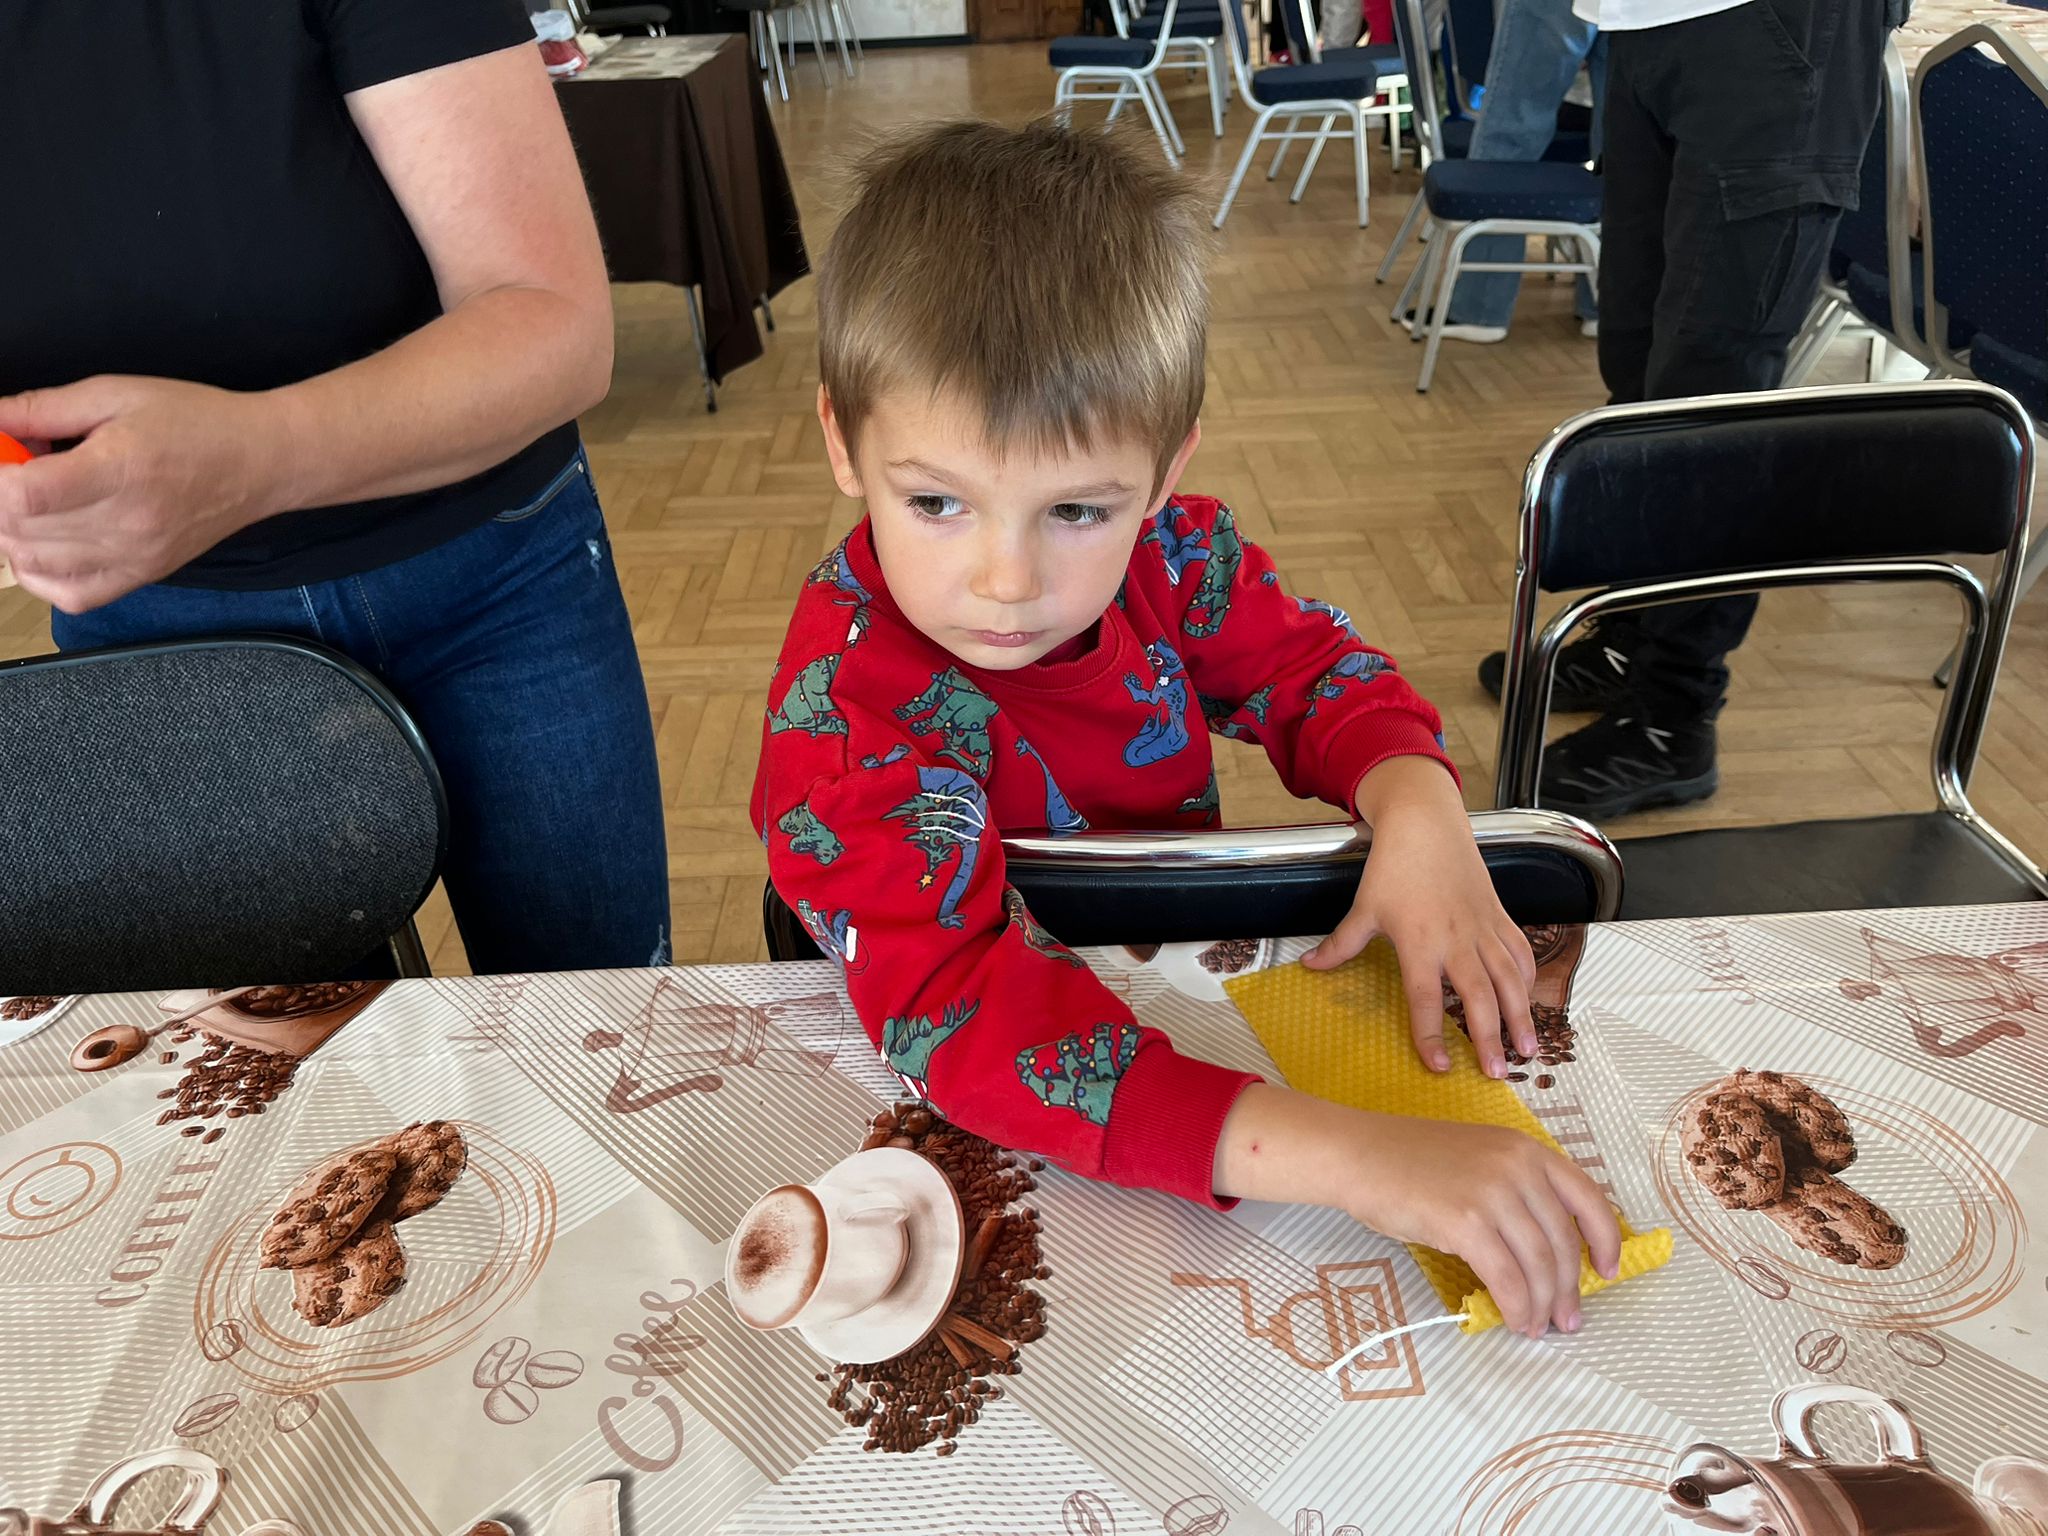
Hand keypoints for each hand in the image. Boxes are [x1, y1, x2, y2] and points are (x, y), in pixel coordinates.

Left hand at [0, 376, 290, 612]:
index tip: (3, 457)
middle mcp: (127, 523)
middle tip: (17, 471)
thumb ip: (44, 408)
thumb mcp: (116, 394)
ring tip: (28, 503)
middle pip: (19, 530)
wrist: (261, 462)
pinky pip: (70, 596)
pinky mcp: (142, 575)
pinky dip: (37, 576)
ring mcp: (135, 557)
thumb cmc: (195, 422)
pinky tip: (39, 545)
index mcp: (120, 468)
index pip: (24, 495)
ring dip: (11, 533)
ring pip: (33, 563)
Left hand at [1304, 755, 1536, 1078]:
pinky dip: (1529, 978)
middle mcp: (1457, 940)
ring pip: (1509, 979)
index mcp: (1420, 942)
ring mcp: (1483, 928)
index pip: (1425, 999)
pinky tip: (1529, 1001)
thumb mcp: (1364, 907)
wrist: (1427, 823)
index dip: (1431, 1034)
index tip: (1439, 1066)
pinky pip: (1520, 952)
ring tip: (1528, 1051)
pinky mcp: (1499, 915)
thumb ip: (1341, 944)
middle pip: (1478, 997)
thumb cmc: (1394, 865)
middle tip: (1497, 1073)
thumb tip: (1309, 967)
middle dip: (1490, 1038)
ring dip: (1521, 1015)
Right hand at [1350, 1115, 1622, 1338]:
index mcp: (1525, 1149)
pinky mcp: (1464, 1222)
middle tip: (1568, 1320)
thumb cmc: (1410, 1161)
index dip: (1606, 1239)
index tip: (1608, 1270)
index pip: (1587, 1197)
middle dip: (1569, 1289)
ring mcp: (1492, 1193)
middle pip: (1562, 1241)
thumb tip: (1546, 1251)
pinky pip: (1506, 1277)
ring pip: (1538, 1264)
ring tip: (1538, 1327)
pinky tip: (1515, 1320)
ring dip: (1543, 1304)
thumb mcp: (1479, 1158)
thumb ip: (1516, 1190)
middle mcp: (1517, 1166)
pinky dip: (1516, 1306)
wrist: (1359, 1155)